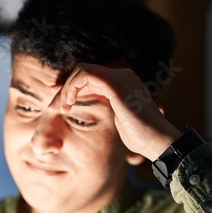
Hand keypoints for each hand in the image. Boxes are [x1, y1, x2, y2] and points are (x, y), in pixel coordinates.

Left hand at [54, 63, 182, 160]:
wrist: (158, 141)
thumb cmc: (142, 138)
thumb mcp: (119, 121)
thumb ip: (108, 111)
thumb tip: (96, 115)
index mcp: (124, 83)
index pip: (91, 78)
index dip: (72, 88)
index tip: (60, 104)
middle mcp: (123, 75)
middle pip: (84, 72)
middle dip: (65, 88)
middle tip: (53, 107)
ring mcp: (121, 77)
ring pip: (82, 71)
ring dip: (66, 88)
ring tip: (60, 108)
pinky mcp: (115, 83)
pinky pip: (84, 75)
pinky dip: (71, 88)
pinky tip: (68, 104)